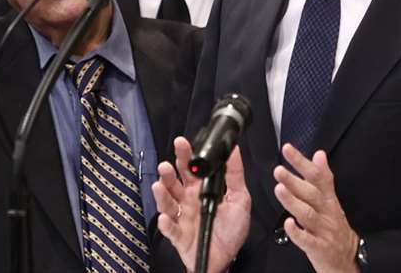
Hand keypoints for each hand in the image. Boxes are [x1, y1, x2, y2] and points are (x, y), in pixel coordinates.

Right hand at [152, 137, 250, 272]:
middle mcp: (188, 201)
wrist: (227, 257)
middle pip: (174, 182)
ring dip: (162, 193)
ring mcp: (181, 217)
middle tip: (167, 164)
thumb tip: (235, 151)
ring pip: (167, 202)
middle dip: (168, 171)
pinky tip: (166, 217)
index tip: (182, 143)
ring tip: (160, 185)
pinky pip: (170, 228)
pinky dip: (166, 223)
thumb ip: (235, 175)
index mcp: (201, 190)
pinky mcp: (179, 235)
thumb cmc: (232, 229)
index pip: (190, 169)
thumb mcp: (240, 198)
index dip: (185, 155)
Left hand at [274, 144, 359, 272]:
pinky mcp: (319, 248)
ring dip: (293, 201)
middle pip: (311, 193)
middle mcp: (327, 212)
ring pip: (308, 214)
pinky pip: (307, 240)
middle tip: (279, 170)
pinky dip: (297, 232)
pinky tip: (288, 224)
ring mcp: (323, 230)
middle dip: (294, 180)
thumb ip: (323, 178)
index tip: (288, 149)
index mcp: (329, 200)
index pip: (317, 176)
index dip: (302, 162)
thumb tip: (319, 154)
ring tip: (279, 190)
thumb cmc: (335, 228)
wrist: (348, 260)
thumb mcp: (332, 201)